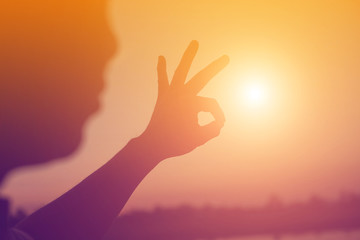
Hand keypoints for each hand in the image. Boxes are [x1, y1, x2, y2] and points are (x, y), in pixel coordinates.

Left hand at [139, 41, 228, 160]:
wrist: (153, 145)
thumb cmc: (176, 143)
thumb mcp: (199, 139)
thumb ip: (212, 129)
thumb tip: (219, 123)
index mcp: (190, 103)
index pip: (212, 105)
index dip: (217, 116)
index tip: (217, 126)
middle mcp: (181, 94)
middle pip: (202, 77)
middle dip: (215, 67)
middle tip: (226, 58)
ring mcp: (170, 93)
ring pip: (181, 71)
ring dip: (188, 57)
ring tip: (195, 43)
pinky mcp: (163, 96)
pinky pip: (162, 80)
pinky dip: (162, 69)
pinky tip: (161, 58)